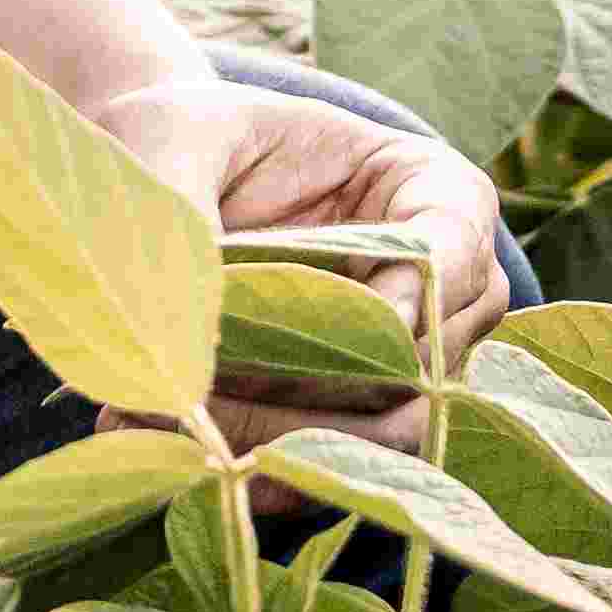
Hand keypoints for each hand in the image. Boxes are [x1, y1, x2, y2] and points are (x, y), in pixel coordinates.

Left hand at [77, 71, 514, 464]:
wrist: (158, 183)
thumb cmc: (184, 138)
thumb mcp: (173, 141)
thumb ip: (182, 209)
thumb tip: (177, 321)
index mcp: (433, 190)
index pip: (453, 255)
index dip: (396, 297)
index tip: (312, 319)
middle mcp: (449, 287)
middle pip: (422, 363)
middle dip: (309, 382)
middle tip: (199, 388)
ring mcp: (415, 363)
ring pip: (386, 432)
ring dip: (283, 437)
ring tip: (176, 423)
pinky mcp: (361, 421)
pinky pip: (339, 469)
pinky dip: (270, 473)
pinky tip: (192, 461)